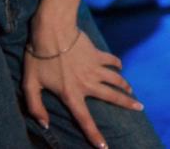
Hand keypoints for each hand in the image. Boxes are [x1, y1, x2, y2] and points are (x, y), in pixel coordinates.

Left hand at [23, 25, 141, 145]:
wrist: (53, 31)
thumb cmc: (38, 58)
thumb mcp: (30, 85)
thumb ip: (35, 107)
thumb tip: (44, 124)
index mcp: (71, 94)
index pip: (84, 119)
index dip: (94, 135)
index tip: (104, 147)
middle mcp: (87, 83)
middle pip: (111, 97)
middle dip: (127, 104)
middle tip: (140, 108)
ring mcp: (94, 68)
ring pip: (115, 79)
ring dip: (125, 86)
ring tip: (131, 91)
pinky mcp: (97, 54)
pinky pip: (112, 61)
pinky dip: (117, 65)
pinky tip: (119, 67)